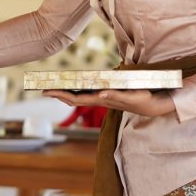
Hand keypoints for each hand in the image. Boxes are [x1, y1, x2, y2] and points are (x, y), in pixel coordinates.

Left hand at [42, 89, 175, 117]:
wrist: (152, 105)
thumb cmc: (142, 99)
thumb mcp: (130, 96)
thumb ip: (115, 95)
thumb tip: (99, 94)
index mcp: (102, 99)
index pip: (77, 98)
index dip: (62, 95)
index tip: (48, 91)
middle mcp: (99, 100)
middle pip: (74, 99)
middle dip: (58, 95)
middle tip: (43, 90)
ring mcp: (102, 99)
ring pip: (79, 98)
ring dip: (65, 94)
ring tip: (52, 89)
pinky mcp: (106, 97)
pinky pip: (87, 95)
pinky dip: (77, 93)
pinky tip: (71, 91)